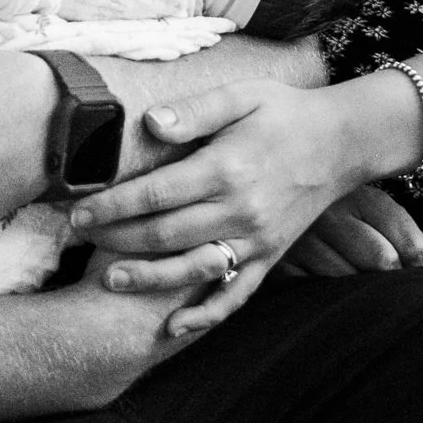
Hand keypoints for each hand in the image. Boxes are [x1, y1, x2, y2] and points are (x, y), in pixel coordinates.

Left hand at [68, 78, 367, 334]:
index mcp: (227, 169)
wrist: (343, 142)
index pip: (156, 194)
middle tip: (79, 240)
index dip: (113, 205)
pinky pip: (236, 294)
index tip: (78, 211)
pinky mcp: (270, 257)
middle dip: (117, 239)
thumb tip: (149, 123)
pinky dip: (206, 315)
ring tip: (108, 281)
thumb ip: (194, 110)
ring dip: (149, 279)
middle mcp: (240, 211)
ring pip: (194, 269)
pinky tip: (174, 327)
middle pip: (166, 234)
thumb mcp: (241, 95)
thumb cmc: (284, 112)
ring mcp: (257, 240)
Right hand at [281, 185, 422, 276]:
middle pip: (381, 262)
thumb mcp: (383, 221)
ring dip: (357, 289)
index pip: (408, 246)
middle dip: (389, 277)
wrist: (279, 196)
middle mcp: (329, 214)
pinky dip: (326, 295)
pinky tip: (329, 289)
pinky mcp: (280, 264)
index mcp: (361, 197)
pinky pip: (315, 290)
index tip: (415, 267)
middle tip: (383, 277)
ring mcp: (302, 239)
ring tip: (355, 282)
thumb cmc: (344, 220)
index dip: (420, 264)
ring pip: (348, 279)